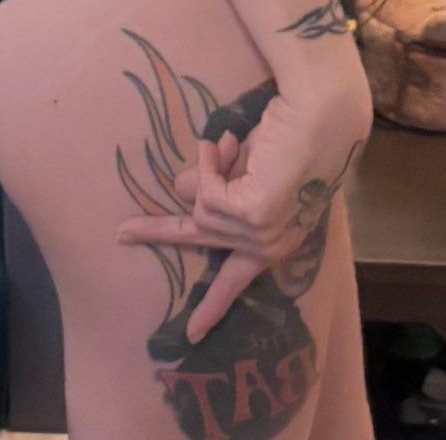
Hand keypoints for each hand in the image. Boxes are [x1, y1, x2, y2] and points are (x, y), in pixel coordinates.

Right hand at [114, 71, 371, 342]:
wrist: (323, 111)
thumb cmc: (295, 132)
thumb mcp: (249, 167)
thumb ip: (219, 186)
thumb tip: (180, 192)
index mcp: (277, 237)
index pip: (238, 279)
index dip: (213, 305)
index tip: (194, 334)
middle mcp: (269, 244)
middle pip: (200, 239)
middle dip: (158, 232)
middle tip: (122, 232)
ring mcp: (260, 235)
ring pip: (200, 207)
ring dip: (207, 167)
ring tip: (228, 143)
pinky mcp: (252, 217)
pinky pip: (205, 192)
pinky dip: (207, 163)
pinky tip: (225, 143)